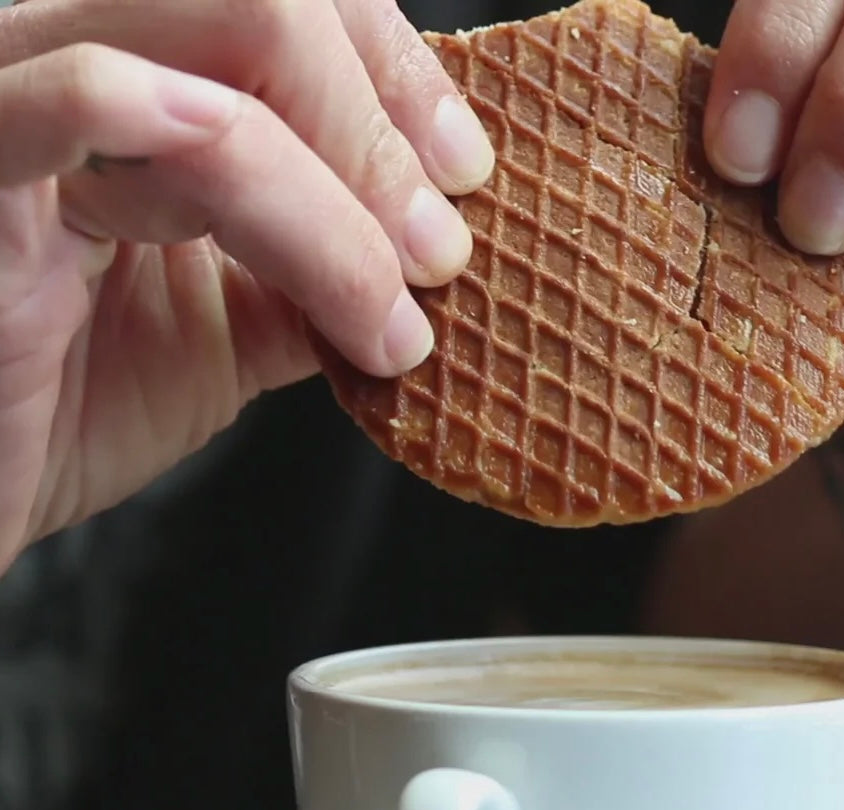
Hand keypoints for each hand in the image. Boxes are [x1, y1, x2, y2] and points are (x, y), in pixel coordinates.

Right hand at [0, 0, 493, 569]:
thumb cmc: (63, 403)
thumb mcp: (233, 327)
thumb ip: (320, 270)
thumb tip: (431, 253)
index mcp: (147, 82)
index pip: (298, 6)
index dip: (401, 74)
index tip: (466, 172)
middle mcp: (77, 58)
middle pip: (270, 6)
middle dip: (382, 132)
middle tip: (438, 250)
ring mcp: (15, 100)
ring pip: (216, 71)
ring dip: (334, 184)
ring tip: (380, 302)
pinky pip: (70, 97)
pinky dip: (181, 128)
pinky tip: (239, 176)